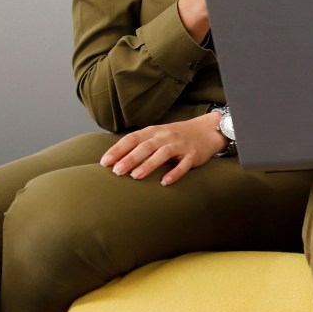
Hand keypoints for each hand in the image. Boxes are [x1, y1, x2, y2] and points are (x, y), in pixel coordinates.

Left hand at [100, 112, 227, 184]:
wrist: (207, 130)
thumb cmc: (176, 136)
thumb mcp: (157, 135)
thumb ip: (140, 145)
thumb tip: (116, 160)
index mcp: (153, 131)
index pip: (132, 139)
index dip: (118, 150)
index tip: (105, 162)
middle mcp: (165, 136)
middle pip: (145, 146)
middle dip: (130, 158)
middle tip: (116, 171)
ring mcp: (180, 145)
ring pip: (163, 153)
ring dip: (148, 164)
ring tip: (136, 176)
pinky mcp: (193, 154)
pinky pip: (184, 164)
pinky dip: (175, 173)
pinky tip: (165, 182)